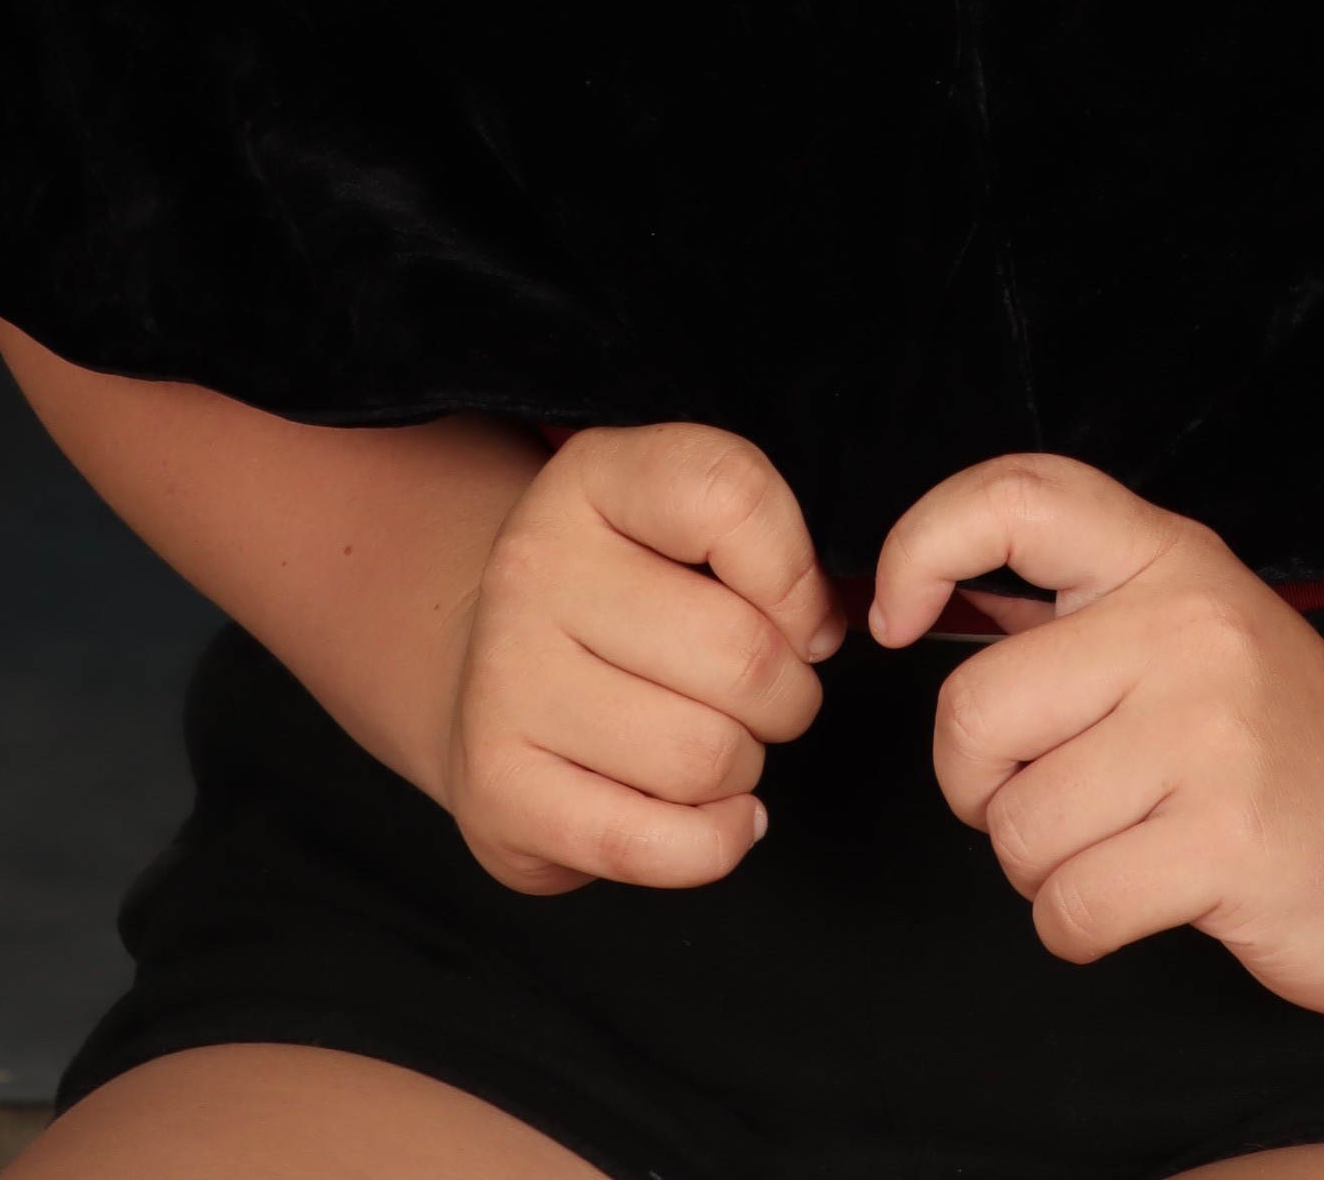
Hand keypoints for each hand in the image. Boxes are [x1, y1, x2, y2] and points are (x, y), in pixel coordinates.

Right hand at [443, 419, 842, 896]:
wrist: (497, 673)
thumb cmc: (628, 599)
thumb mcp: (684, 526)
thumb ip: (771, 546)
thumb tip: (826, 626)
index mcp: (592, 477)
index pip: (730, 495)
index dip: (797, 574)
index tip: (802, 616)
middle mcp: (535, 566)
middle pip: (741, 654)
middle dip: (789, 695)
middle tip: (768, 696)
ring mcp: (506, 680)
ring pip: (705, 756)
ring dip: (744, 766)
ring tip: (714, 741)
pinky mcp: (499, 790)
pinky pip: (656, 846)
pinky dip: (714, 842)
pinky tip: (712, 813)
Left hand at [868, 451, 1323, 1018]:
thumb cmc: (1272, 742)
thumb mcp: (1181, 633)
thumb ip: (1064, 612)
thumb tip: (912, 597)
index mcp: (1167, 558)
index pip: (1016, 495)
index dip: (920, 544)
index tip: (896, 618)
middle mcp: (1189, 624)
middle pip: (974, 710)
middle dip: (978, 787)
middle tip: (1040, 798)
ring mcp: (1214, 732)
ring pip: (1017, 827)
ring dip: (1040, 868)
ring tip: (1120, 846)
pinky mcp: (1230, 841)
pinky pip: (1068, 907)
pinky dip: (1077, 927)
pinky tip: (1142, 900)